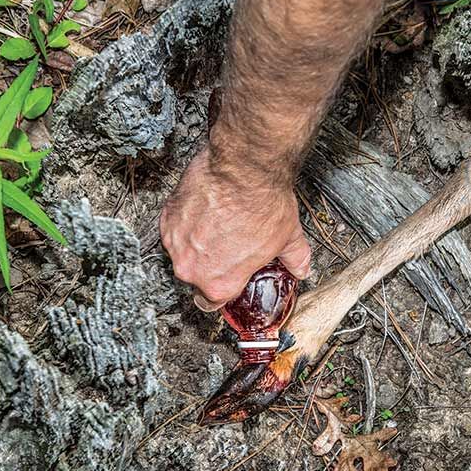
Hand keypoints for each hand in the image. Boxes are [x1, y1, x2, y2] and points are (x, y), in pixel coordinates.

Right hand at [159, 146, 311, 309]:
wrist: (245, 167)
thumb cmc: (263, 203)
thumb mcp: (288, 239)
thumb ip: (294, 260)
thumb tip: (302, 267)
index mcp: (219, 284)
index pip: (211, 303)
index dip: (221, 291)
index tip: (226, 279)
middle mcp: (192, 268)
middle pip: (196, 276)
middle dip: (210, 262)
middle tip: (227, 244)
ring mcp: (176, 242)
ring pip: (183, 251)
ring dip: (197, 241)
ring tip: (219, 223)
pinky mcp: (168, 216)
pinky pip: (175, 227)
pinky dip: (188, 221)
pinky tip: (207, 211)